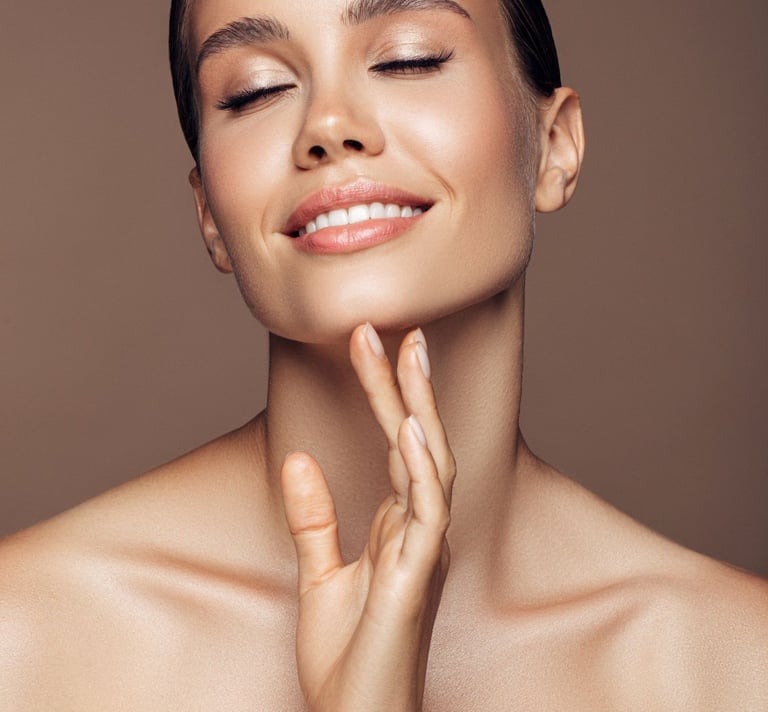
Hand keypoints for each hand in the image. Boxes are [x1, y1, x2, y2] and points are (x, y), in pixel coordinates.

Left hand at [280, 324, 455, 711]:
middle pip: (418, 442)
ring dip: (418, 409)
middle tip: (390, 330)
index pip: (396, 446)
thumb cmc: (348, 656)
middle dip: (404, 385)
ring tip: (406, 354)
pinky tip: (411, 429)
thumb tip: (298, 457)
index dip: (385, 395)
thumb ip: (314, 517)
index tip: (371, 346)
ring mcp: (423, 551)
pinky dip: (421, 469)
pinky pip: (426, 514)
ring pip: (431, 465)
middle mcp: (419, 531)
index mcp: (400, 527)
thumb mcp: (320, 574)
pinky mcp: (417, 578)